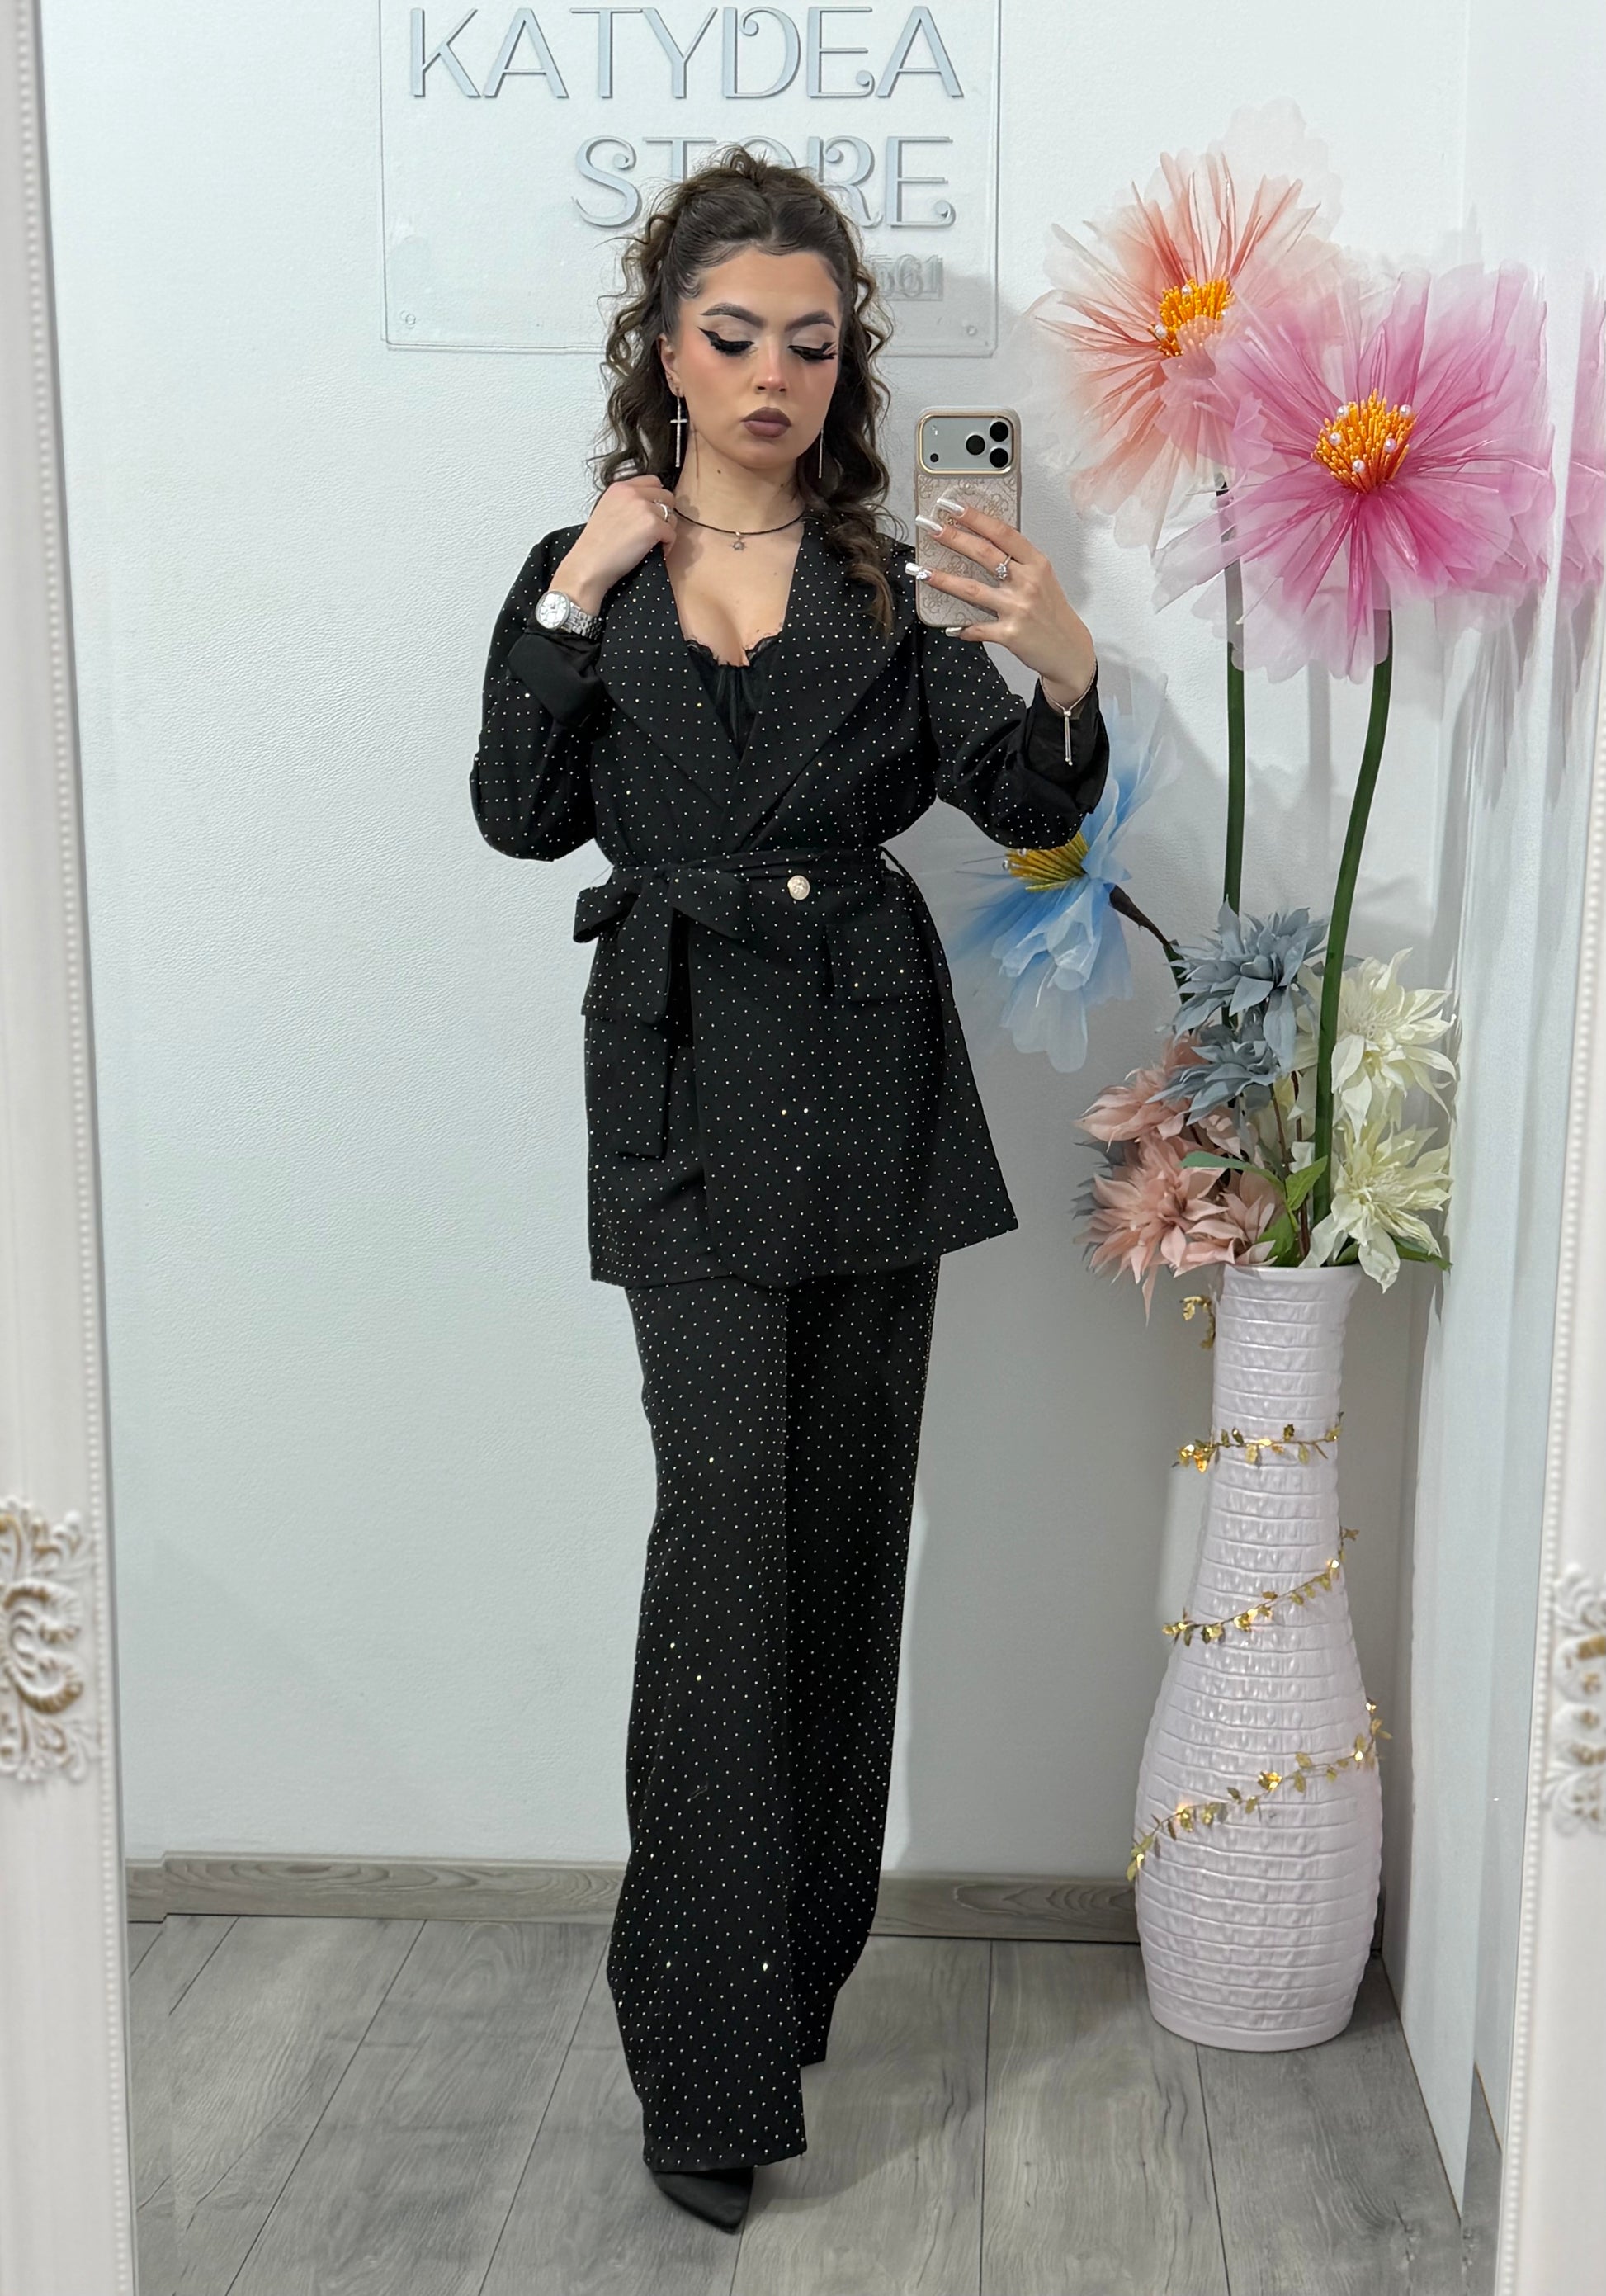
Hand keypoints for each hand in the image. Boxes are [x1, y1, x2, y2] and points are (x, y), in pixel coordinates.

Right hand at [551, 475, 678, 615]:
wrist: (589, 564)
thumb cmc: (594, 546)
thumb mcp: (606, 510)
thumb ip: (626, 502)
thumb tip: (647, 507)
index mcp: (620, 487)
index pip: (652, 481)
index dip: (655, 499)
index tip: (652, 514)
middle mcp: (633, 493)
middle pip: (667, 496)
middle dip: (664, 514)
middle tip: (654, 531)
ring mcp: (644, 508)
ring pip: (672, 516)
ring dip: (666, 531)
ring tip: (652, 544)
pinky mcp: (653, 526)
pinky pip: (672, 534)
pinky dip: (666, 546)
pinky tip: (653, 553)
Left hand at [913, 499, 1096, 709]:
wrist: (1068, 649)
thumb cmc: (1052, 611)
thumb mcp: (1042, 579)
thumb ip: (1018, 562)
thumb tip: (982, 544)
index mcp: (1036, 564)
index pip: (1003, 534)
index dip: (977, 518)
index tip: (954, 507)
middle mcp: (1027, 582)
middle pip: (985, 554)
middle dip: (954, 539)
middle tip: (931, 527)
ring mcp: (1018, 608)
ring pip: (973, 590)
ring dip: (943, 579)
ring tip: (921, 570)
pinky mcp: (1010, 634)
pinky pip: (978, 629)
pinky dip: (963, 629)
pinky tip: (950, 627)